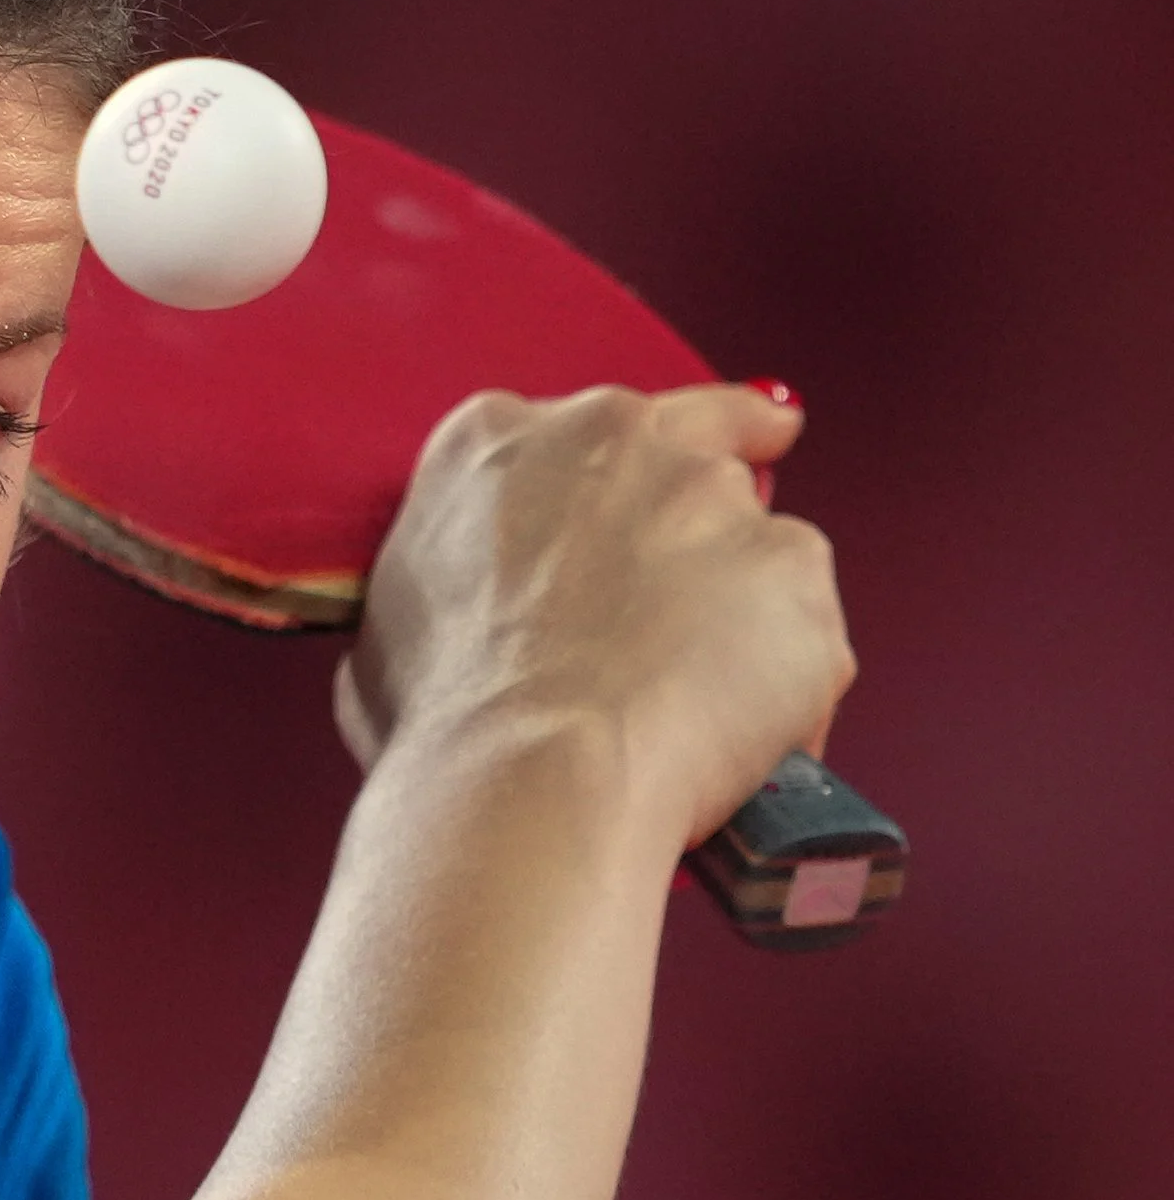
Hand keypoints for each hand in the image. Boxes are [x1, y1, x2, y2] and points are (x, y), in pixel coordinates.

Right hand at [333, 383, 854, 849]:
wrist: (530, 773)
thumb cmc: (447, 718)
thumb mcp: (391, 625)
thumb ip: (450, 585)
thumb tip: (468, 632)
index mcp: (495, 440)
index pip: (572, 426)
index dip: (608, 473)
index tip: (629, 494)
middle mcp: (611, 439)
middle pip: (693, 438)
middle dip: (697, 502)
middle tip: (690, 580)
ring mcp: (711, 496)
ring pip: (756, 537)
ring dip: (740, 602)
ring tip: (697, 701)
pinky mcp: (793, 566)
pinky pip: (808, 623)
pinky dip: (788, 677)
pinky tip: (744, 735)